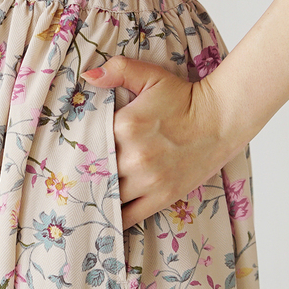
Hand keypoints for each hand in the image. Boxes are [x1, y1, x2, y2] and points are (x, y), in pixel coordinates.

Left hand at [81, 56, 239, 229]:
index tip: (68, 153)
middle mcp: (134, 157)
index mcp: (126, 126)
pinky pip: (128, 216)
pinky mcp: (162, 197)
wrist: (221, 119)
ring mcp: (149, 181)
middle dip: (83, 175)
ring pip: (108, 197)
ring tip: (84, 198)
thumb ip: (119, 70)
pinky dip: (114, 219)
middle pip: (95, 173)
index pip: (89, 142)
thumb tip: (89, 75)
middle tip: (69, 179)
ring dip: (96, 197)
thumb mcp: (151, 75)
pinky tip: (104, 216)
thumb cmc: (184, 97)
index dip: (78, 148)